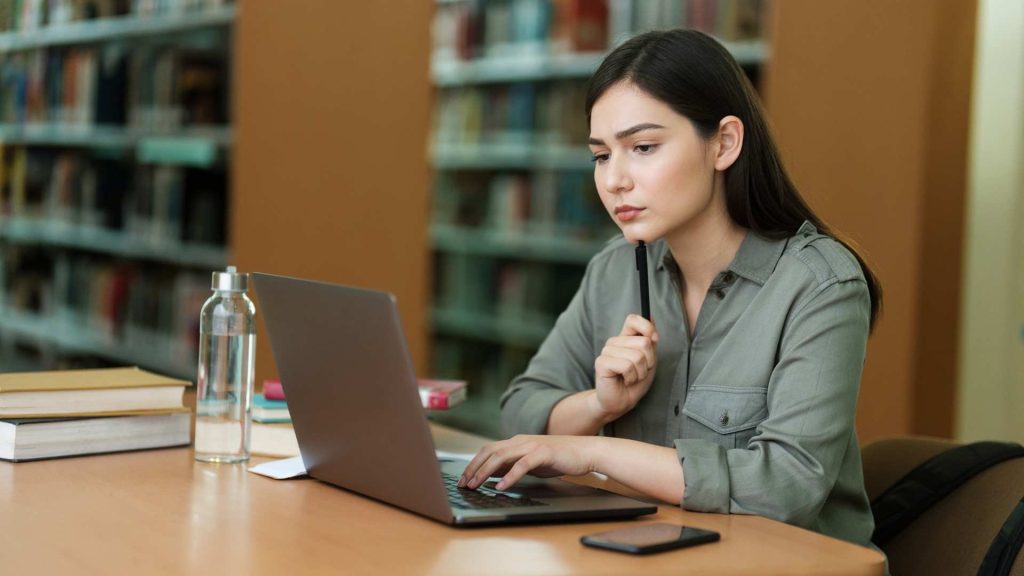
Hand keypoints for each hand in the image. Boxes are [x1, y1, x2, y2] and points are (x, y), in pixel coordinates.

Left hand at [458, 435, 597, 490]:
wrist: (586, 451)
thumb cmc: (560, 458)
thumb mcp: (532, 462)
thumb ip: (514, 465)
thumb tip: (494, 475)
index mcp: (517, 442)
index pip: (488, 450)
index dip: (474, 463)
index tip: (464, 479)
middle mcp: (521, 441)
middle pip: (490, 451)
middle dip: (474, 467)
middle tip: (463, 484)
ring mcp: (532, 445)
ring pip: (501, 456)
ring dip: (485, 471)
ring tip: (476, 485)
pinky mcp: (543, 453)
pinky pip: (522, 465)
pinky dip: (510, 476)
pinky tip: (502, 487)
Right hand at [593, 314, 658, 419]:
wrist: (621, 402)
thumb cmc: (635, 381)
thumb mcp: (649, 359)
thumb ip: (650, 340)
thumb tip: (652, 317)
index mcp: (625, 338)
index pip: (633, 319)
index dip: (647, 327)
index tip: (654, 341)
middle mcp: (614, 342)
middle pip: (643, 343)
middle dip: (648, 362)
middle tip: (639, 371)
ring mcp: (606, 351)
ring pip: (637, 357)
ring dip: (640, 372)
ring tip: (631, 377)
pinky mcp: (601, 363)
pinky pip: (626, 366)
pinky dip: (631, 377)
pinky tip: (624, 380)